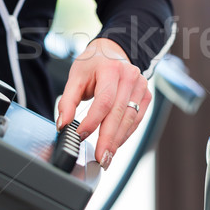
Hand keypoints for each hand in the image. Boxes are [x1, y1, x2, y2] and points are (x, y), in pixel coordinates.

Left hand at [56, 38, 150, 169]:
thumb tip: (62, 124)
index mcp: (111, 69)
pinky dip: (126, 133)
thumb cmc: (93, 64)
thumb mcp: (75, 77)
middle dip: (108, 138)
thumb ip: (67, 101)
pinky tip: (116, 144)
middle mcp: (130, 76)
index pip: (104, 100)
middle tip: (99, 157)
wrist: (113, 51)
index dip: (92, 121)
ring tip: (106, 156)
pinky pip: (137, 119)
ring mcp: (141, 85)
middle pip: (119, 113)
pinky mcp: (146, 95)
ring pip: (130, 119)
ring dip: (118, 140)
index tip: (81, 136)